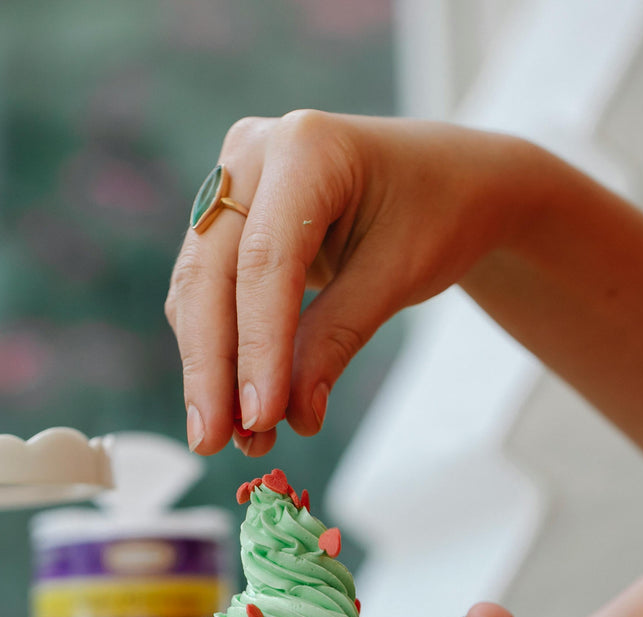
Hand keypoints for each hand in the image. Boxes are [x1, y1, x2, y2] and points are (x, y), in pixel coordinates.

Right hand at [164, 111, 541, 455]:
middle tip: (214, 442)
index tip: (259, 415)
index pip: (266, 261)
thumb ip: (338, 339)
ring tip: (231, 437)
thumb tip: (292, 415)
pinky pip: (206, 291)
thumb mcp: (398, 275)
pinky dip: (218, 349)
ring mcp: (230, 182)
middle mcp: (252, 154)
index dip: (257, 346)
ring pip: (196, 288)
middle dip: (212, 366)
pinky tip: (232, 404)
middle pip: (211, 274)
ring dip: (209, 367)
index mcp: (307, 147)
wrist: (446, 180)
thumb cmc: (436, 212)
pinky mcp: (223, 218)